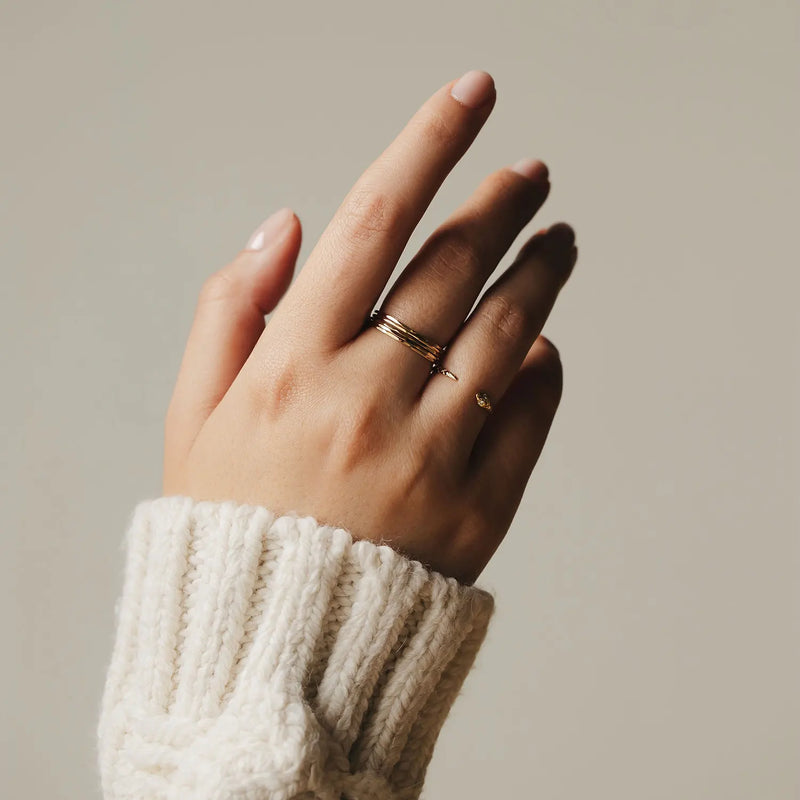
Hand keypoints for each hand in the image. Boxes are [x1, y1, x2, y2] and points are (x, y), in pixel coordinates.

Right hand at [163, 70, 576, 583]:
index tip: (471, 93)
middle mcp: (369, 399)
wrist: (274, 648)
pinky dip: (546, 370)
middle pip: (454, 266)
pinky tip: (545, 345)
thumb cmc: (230, 522)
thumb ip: (231, 310)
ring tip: (560, 239)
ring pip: (510, 332)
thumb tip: (291, 227)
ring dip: (543, 271)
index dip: (426, 144)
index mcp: (293, 367)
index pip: (373, 223)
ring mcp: (433, 455)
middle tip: (530, 173)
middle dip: (500, 202)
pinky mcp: (480, 510)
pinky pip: (531, 416)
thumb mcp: (191, 416)